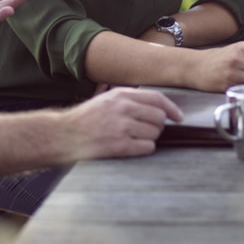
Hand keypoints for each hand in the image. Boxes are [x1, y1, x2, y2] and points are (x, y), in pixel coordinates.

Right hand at [63, 88, 184, 159]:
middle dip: (157, 126)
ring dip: (150, 138)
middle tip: (147, 130)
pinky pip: (147, 147)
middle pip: (159, 117)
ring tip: (135, 138)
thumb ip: (129, 98)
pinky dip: (144, 148)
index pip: (157, 99)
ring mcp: (122, 127)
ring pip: (155, 133)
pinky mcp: (119, 145)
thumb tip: (157, 104)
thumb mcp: (107, 98)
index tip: (178, 117)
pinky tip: (133, 146)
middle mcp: (124, 109)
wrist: (65, 134)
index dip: (172, 109)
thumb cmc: (87, 117)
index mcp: (122, 95)